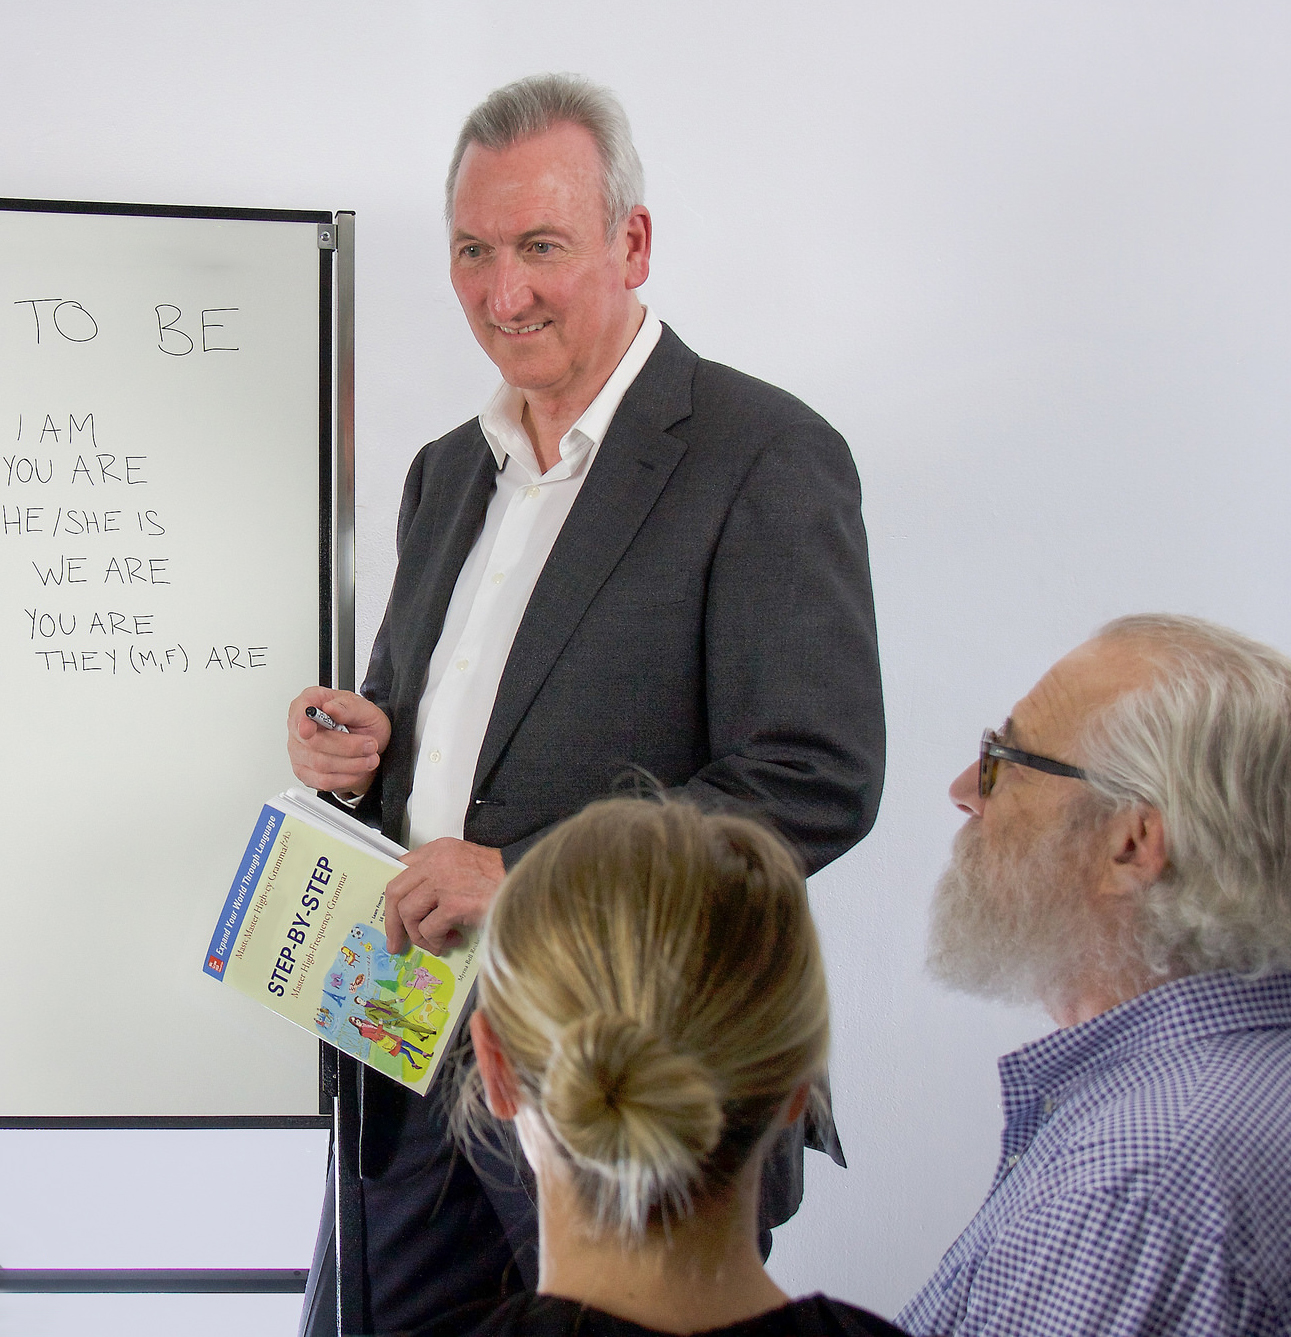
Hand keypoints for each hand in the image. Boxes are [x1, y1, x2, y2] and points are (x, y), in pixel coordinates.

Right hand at [287, 687, 390, 797]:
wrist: (369, 744)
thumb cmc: (363, 722)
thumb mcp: (365, 709)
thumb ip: (348, 707)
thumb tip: (330, 708)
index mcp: (312, 701)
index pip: (299, 709)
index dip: (302, 721)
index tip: (309, 729)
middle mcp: (300, 726)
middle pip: (313, 742)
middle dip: (347, 747)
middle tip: (370, 745)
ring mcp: (299, 751)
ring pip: (320, 764)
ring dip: (351, 764)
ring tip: (369, 758)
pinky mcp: (305, 772)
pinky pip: (322, 780)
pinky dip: (345, 777)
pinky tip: (357, 770)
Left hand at [384, 838, 504, 954]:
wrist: (528, 884)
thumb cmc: (501, 877)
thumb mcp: (466, 863)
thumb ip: (440, 873)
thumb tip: (417, 902)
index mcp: (438, 850)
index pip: (401, 869)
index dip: (395, 897)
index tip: (394, 915)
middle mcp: (436, 862)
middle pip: (395, 892)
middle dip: (393, 922)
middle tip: (397, 942)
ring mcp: (443, 882)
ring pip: (408, 914)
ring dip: (419, 935)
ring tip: (437, 942)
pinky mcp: (453, 904)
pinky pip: (428, 929)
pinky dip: (436, 941)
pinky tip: (452, 941)